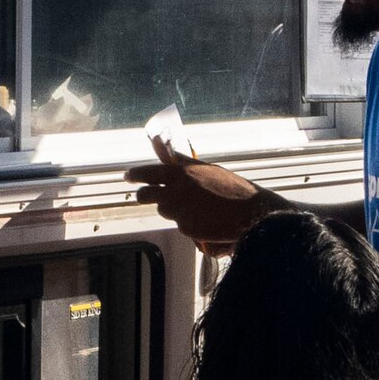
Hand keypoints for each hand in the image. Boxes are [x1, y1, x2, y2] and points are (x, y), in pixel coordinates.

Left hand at [132, 140, 268, 246]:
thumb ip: (184, 163)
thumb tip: (167, 151)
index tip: (128, 176)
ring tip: (193, 206)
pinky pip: (180, 224)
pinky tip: (204, 219)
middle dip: (143, 195)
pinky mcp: (185, 228)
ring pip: (164, 209)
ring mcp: (178, 211)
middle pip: (145, 195)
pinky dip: (188, 222)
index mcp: (180, 173)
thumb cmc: (231, 189)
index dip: (134, 174)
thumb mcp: (207, 169)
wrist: (250, 213)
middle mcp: (175, 192)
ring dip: (171, 208)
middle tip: (144, 195)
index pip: (147, 172)